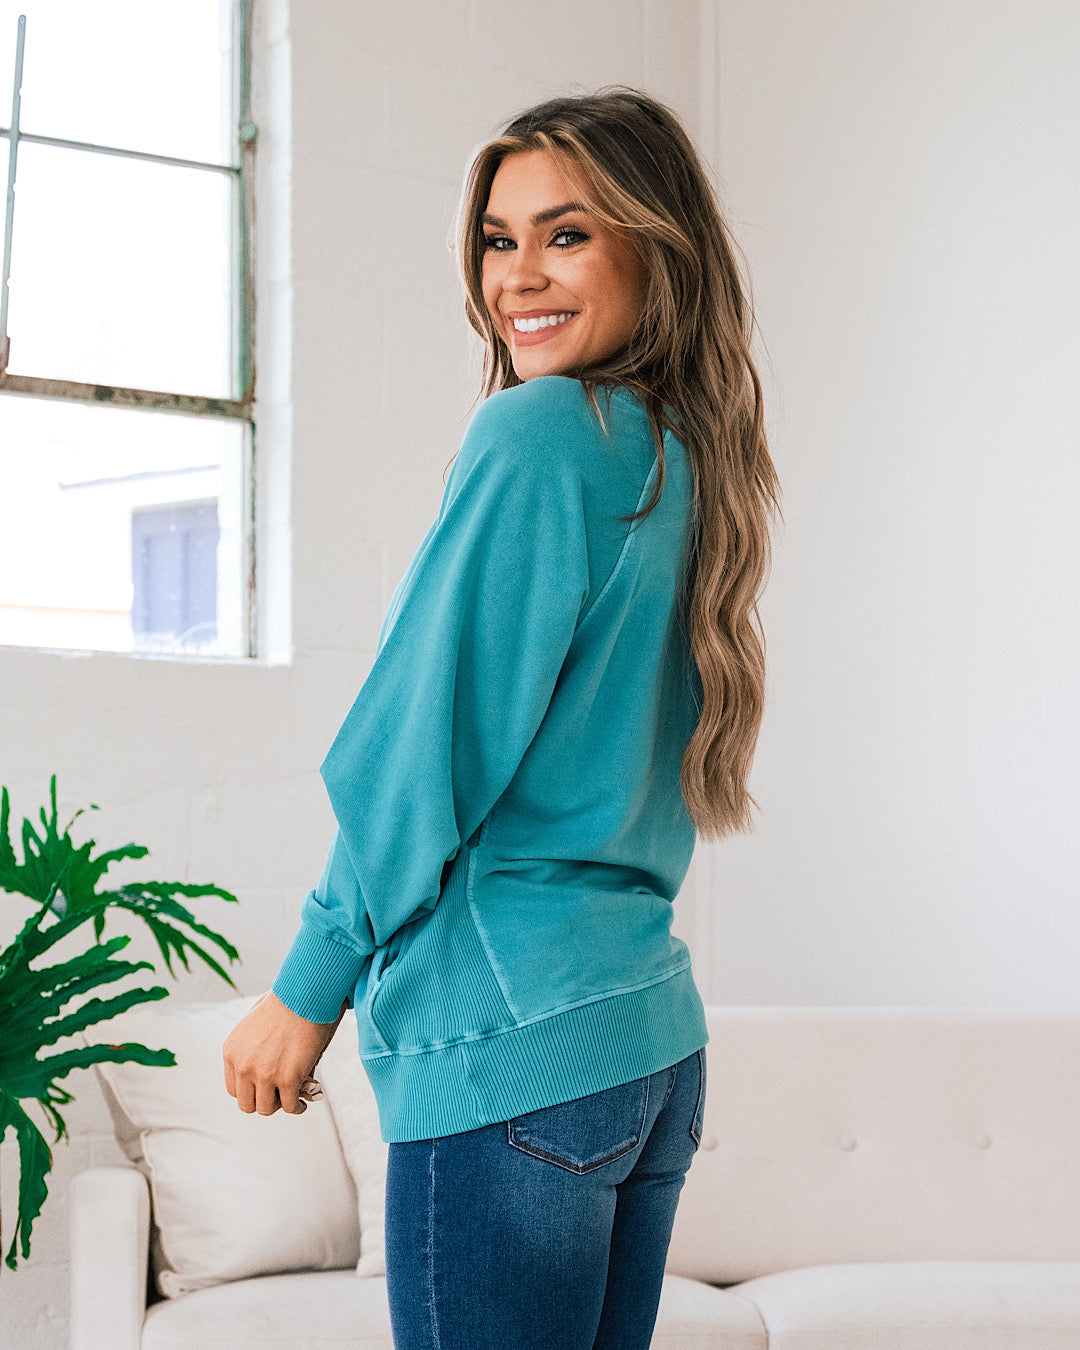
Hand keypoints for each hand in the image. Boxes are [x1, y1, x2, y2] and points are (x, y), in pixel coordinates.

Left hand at [222, 990, 348, 1115]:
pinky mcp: (287, 1079)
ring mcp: (264, 1075)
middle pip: (247, 1103)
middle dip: (264, 1100)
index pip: (234, 1089)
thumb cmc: (285, 1003)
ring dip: (280, 1105)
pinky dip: (297, 1107)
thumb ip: (251, 1044)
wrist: (304, 996)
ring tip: (292, 1099)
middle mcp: (243, 1066)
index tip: (264, 1088)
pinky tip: (303, 1102)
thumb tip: (264, 1059)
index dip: (251, 1091)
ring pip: (266, 1108)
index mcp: (231, 1052)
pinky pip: (289, 1106)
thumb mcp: (254, 1022)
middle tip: (279, 1094)